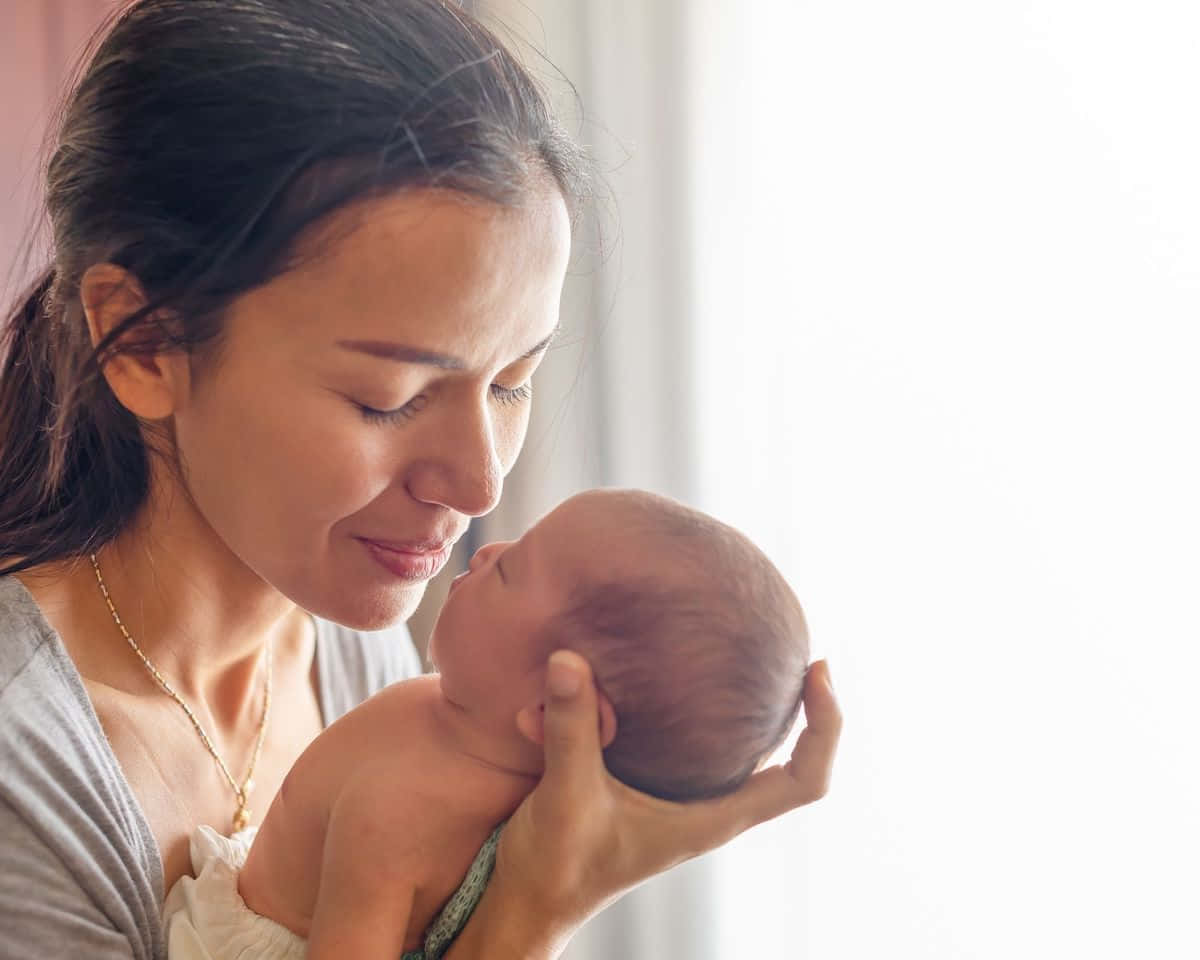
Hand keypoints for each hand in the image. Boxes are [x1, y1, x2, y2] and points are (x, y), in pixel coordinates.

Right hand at [493, 652, 841, 937]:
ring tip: (737, 647)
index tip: (817, 671)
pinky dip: (679, 704)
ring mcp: (682, 797)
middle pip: (786, 759)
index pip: (802, 782)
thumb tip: (571, 660)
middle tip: (790, 648)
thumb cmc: (557, 865)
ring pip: (734, 745)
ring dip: (738, 701)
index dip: (825, 728)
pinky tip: (655, 670)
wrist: (529, 900)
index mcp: (711, 818)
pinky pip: (683, 737)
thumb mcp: (565, 793)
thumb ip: (572, 728)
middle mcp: (708, 806)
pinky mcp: (652, 784)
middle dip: (796, 704)